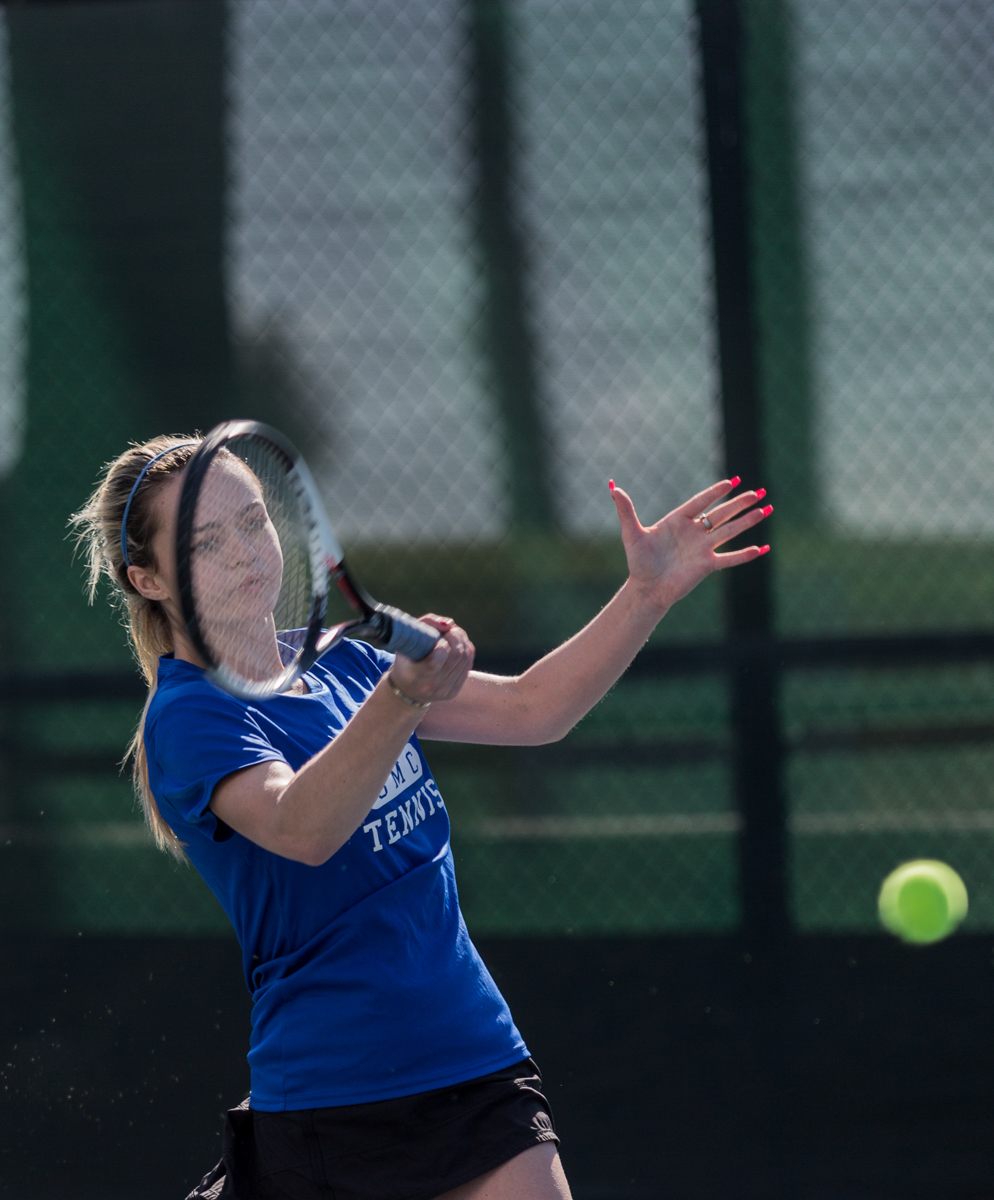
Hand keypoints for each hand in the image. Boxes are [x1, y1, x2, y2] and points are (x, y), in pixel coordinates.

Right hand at [389, 615, 474, 704]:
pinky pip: (468, 665)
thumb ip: (427, 624)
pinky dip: (467, 650)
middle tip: (450, 630)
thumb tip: (450, 624)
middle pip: (456, 656)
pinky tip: (459, 645)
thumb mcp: (408, 639)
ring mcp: (443, 692)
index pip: (436, 661)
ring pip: (465, 659)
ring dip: (463, 641)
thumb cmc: (407, 658)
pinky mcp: (453, 692)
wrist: (406, 689)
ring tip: (454, 635)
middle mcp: (429, 687)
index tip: (440, 636)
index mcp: (414, 675)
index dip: (443, 644)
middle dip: (456, 637)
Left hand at [610, 478, 770, 613]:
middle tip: (759, 492)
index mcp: (678, 521)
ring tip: (766, 510)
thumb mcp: (632, 534)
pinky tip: (762, 549)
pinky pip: (729, 559)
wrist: (646, 589)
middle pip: (721, 514)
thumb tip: (613, 487)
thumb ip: (626, 510)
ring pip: (730, 531)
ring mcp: (702, 549)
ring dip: (748, 521)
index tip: (732, 482)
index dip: (716, 493)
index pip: (701, 502)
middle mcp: (694, 532)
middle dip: (740, 503)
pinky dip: (745, 555)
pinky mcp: (706, 566)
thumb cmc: (638, 562)